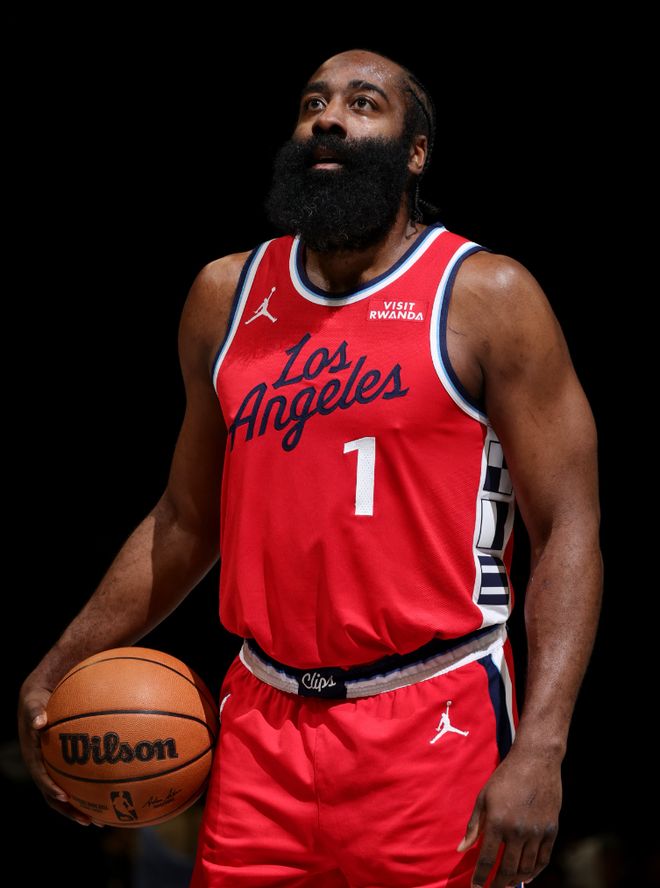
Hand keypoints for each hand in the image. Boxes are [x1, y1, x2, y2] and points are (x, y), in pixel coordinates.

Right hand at [17, 675, 99, 826]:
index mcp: (33, 757)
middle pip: (54, 795)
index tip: (65, 797)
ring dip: (82, 806)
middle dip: (70, 810)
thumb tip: (39, 721)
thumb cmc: (36, 701)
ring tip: (103, 819)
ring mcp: (52, 767)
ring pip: (67, 792)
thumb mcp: (32, 703)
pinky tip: (111, 789)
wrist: (35, 699)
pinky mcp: (62, 763)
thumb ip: (35, 712)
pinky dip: (90, 786)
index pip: (40, 778)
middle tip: (89, 821)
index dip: (51, 789)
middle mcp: (42, 767)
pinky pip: (77, 777)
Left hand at [457, 747, 560, 886]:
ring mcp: (537, 832)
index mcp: (497, 822)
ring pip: (526, 868)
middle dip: (497, 884)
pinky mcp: (551, 830)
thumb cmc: (505, 777)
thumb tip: (461, 849)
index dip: (480, 878)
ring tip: (505, 884)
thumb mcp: (483, 797)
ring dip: (515, 880)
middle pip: (507, 869)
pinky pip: (543, 860)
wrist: (536, 761)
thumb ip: (473, 826)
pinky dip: (534, 872)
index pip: (487, 860)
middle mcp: (517, 831)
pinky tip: (526, 877)